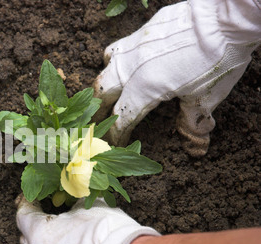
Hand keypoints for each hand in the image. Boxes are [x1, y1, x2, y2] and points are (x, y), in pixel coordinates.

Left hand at [15, 194, 158, 243]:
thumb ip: (74, 199)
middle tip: (45, 212)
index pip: (23, 214)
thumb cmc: (104, 232)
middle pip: (27, 236)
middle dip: (35, 223)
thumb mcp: (87, 205)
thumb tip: (74, 193)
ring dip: (48, 242)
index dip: (27, 201)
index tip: (33, 195)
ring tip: (63, 232)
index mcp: (38, 233)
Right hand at [93, 0, 259, 156]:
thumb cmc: (217, 60)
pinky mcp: (141, 32)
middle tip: (97, 121)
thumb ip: (192, 123)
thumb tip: (195, 147)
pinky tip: (127, 64)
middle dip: (97, 111)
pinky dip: (116, 61)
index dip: (117, 134)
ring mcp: (133, 47)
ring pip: (105, 67)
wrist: (224, 18)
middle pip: (102, 93)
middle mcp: (131, 69)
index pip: (122, 118)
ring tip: (107, 92)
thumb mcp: (206, 98)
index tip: (116, 143)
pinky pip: (119, 48)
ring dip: (103, 84)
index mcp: (144, 89)